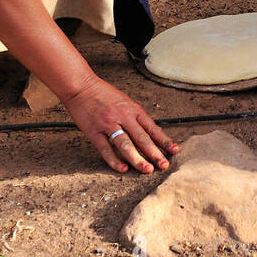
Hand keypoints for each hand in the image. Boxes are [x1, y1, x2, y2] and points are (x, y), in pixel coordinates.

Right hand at [62, 76, 178, 173]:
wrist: (81, 86)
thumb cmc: (104, 94)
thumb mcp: (125, 102)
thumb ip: (136, 118)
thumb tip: (151, 135)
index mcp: (133, 110)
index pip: (152, 128)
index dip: (164, 141)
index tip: (174, 151)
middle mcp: (123, 117)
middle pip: (141, 138)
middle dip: (154, 153)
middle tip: (164, 165)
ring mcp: (108, 124)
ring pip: (125, 144)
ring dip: (137, 158)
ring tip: (147, 170)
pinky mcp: (94, 132)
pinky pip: (105, 149)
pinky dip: (114, 160)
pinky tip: (123, 169)